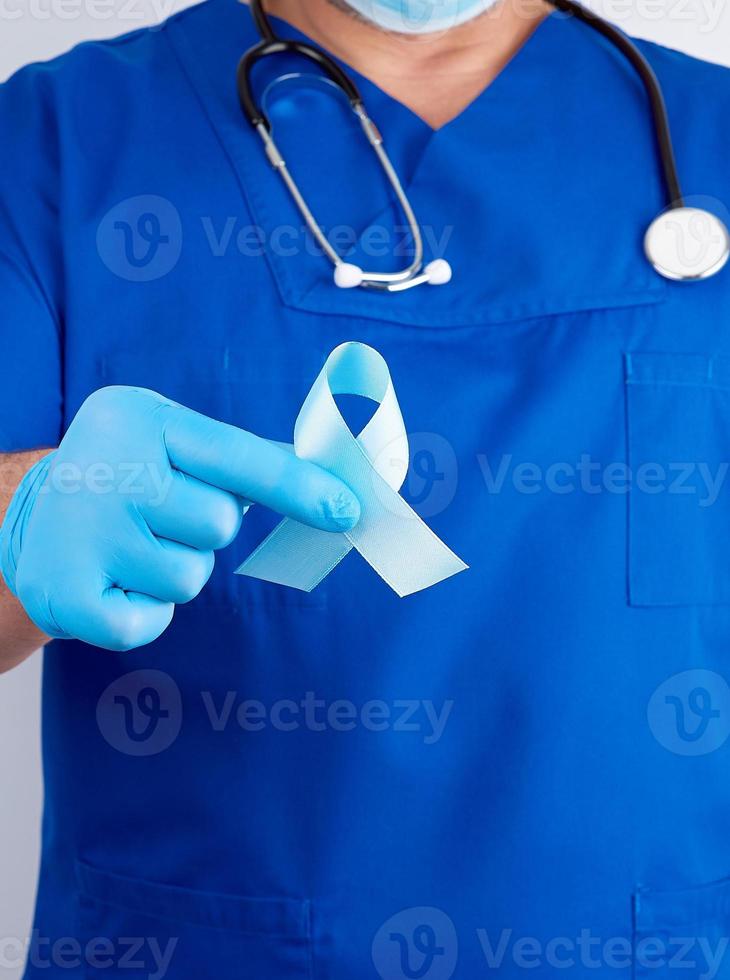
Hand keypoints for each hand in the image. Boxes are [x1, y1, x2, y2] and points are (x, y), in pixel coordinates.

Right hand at [0, 387, 359, 650]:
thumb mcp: (172, 441)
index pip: (237, 457)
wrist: (29, 517)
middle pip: (219, 524)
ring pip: (191, 575)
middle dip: (202, 530)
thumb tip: (335, 486)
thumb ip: (245, 460)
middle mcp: (107, 469)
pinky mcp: (67, 593)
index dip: (298, 487)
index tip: (346, 510)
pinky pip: (152, 621)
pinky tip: (113, 581)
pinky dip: (145, 612)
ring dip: (174, 569)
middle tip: (159, 517)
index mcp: (139, 419)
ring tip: (131, 546)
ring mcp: (82, 533)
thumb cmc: (127, 476)